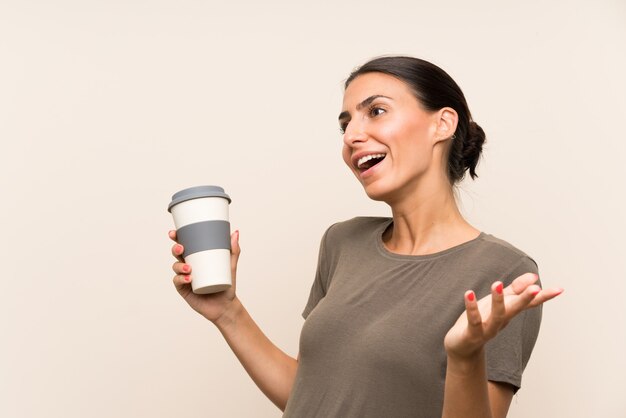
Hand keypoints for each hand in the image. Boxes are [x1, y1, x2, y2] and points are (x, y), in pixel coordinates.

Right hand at [169, 229, 240, 322]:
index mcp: (196, 257)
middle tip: (181, 248)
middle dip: (175, 249)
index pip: (185, 245)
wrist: (226, 305)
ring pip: (176, 267)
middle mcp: (188, 266)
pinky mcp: (184, 289)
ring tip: (189, 268)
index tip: (174, 233)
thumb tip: (235, 232)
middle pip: (177, 254)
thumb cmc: (227, 285)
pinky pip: (178, 282)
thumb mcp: (231, 266)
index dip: (177, 238)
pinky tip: (189, 279)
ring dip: (179, 265)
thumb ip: (233, 250)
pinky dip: (181, 279)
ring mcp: (185, 278)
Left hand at [444, 273, 562, 359]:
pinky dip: (471, 308)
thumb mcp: (499, 302)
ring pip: (496, 316)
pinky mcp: (472, 334)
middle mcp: (501, 321)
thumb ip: (515, 289)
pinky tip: (469, 294)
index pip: (529, 303)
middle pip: (516, 309)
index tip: (560, 289)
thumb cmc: (481, 320)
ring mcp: (487, 329)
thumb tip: (534, 276)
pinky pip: (473, 321)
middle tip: (536, 288)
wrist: (462, 347)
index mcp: (509, 312)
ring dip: (497, 301)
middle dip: (525, 299)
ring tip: (497, 284)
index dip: (544, 297)